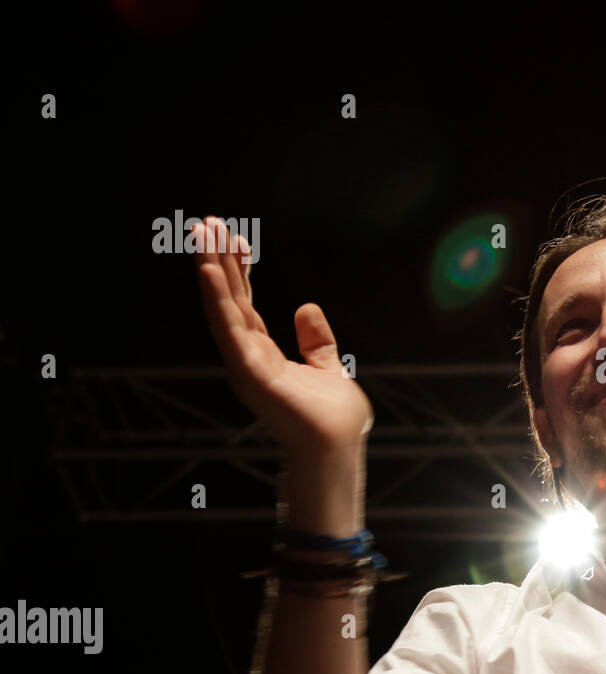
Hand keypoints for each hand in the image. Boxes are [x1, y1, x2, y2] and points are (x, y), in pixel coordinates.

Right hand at [191, 216, 373, 456]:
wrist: (337, 449)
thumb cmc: (334, 421)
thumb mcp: (329, 368)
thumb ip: (317, 342)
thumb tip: (306, 308)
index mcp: (265, 355)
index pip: (246, 305)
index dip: (240, 271)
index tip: (236, 238)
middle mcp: (248, 357)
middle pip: (229, 300)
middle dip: (218, 261)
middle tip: (207, 223)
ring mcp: (245, 364)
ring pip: (223, 308)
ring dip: (211, 270)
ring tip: (201, 234)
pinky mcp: (248, 372)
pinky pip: (229, 329)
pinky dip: (218, 299)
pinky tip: (211, 271)